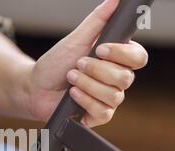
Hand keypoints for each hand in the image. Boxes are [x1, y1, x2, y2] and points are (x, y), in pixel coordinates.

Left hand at [24, 0, 147, 126]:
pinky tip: (72, 95)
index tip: (100, 49)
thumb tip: (115, 0)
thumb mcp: (76, 39)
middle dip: (97, 70)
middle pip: (126, 78)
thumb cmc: (56, 64)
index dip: (122, 54)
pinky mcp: (98, 115)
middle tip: (78, 64)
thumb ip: (98, 20)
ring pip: (114, 96)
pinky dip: (85, 100)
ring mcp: (108, 99)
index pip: (138, 58)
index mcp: (116, 60)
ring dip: (88, 85)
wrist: (36, 87)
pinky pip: (103, 112)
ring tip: (71, 78)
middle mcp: (116, 80)